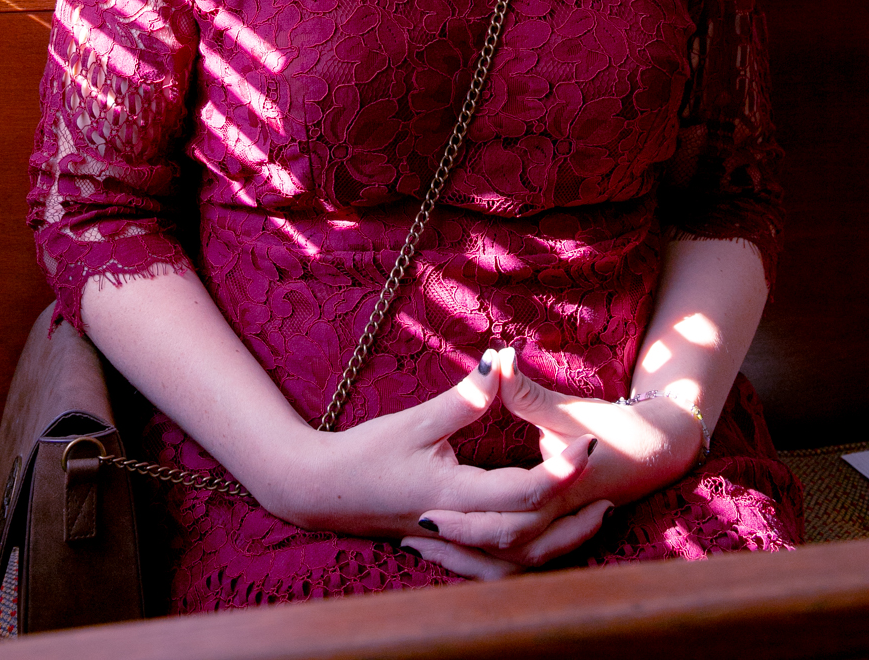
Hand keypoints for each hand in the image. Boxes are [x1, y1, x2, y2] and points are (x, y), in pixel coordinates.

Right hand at [268, 349, 604, 566]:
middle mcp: (458, 530)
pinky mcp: (446, 551)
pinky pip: (498, 569)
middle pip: (531, 536)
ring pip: (519, 562)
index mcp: (452, 496)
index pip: (521, 492)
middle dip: (574, 516)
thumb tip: (499, 363)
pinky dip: (529, 559)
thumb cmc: (365, 453)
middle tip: (610, 492)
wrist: (322, 491)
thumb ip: (464, 398)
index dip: (558, 471)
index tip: (587, 446)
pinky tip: (547, 545)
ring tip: (595, 522)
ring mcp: (452, 547)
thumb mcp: (416, 420)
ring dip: (561, 544)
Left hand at [409, 346, 702, 575]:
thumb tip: (495, 357)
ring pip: (513, 564)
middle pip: (504, 551)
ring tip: (423, 547)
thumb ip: (525, 392)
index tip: (425, 512)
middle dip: (458, 548)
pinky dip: (490, 558)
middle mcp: (561, 522)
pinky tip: (459, 546)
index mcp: (559, 495)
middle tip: (412, 534)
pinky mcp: (563, 531)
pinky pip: (522, 559)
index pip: (506, 520)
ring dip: (470, 561)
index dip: (465, 521)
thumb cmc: (622, 429)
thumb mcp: (569, 409)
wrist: (666, 449)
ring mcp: (564, 532)